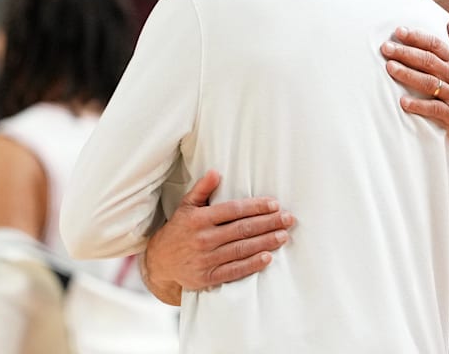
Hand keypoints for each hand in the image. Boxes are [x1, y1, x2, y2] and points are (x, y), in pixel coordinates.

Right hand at [143, 170, 294, 304]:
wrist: (159, 262)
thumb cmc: (178, 230)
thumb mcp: (186, 206)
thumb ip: (202, 189)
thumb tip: (215, 172)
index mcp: (199, 219)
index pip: (233, 210)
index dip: (255, 207)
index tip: (274, 204)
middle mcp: (203, 238)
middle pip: (242, 229)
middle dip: (268, 223)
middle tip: (288, 219)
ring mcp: (205, 259)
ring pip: (241, 249)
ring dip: (265, 242)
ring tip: (283, 236)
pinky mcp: (207, 277)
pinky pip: (234, 271)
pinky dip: (251, 264)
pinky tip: (267, 257)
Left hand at [380, 18, 448, 138]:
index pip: (435, 45)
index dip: (416, 37)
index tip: (399, 32)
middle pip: (428, 60)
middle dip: (406, 53)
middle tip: (386, 48)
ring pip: (429, 82)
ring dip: (408, 74)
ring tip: (390, 68)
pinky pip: (434, 108)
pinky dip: (418, 105)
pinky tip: (403, 102)